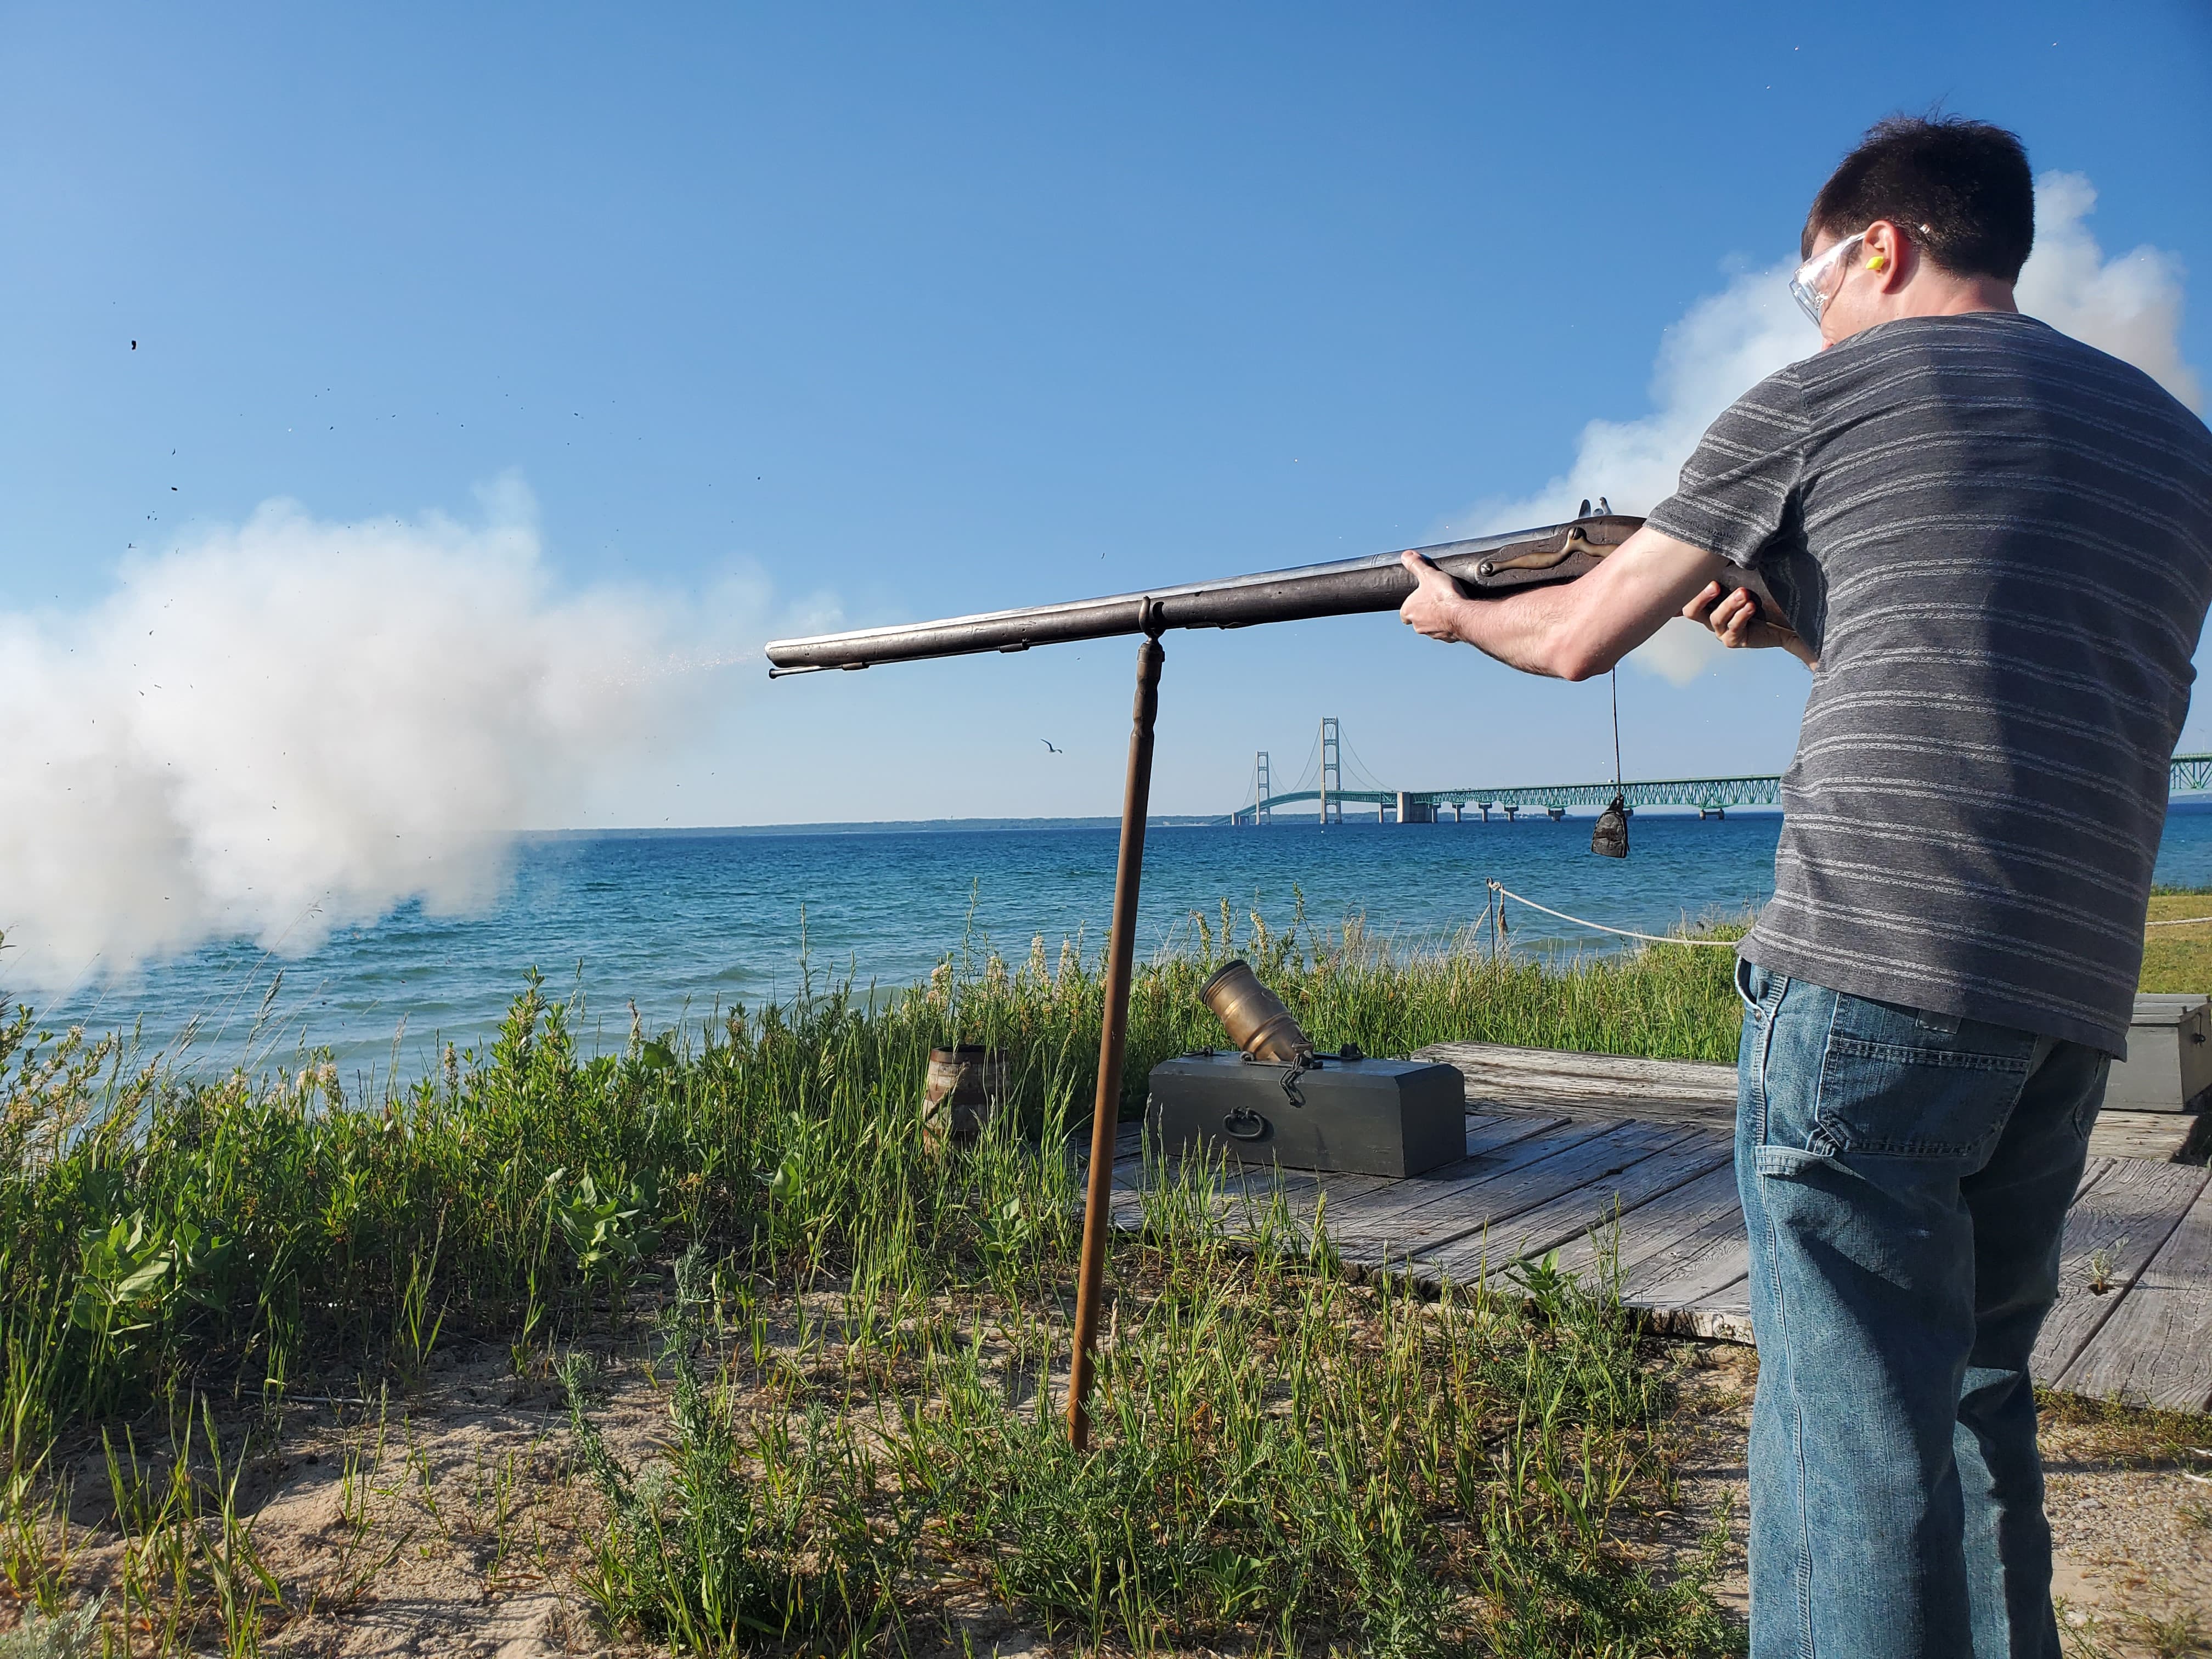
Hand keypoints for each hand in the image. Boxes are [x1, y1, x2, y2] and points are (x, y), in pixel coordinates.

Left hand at [1399, 550, 1467, 641]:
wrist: (1462, 615)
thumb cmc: (1443, 596)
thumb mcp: (1428, 574)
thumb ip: (1416, 565)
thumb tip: (1406, 555)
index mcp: (1409, 612)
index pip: (1404, 612)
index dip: (1410, 606)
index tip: (1418, 599)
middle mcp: (1418, 625)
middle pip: (1417, 619)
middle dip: (1424, 611)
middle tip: (1434, 600)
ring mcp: (1432, 633)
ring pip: (1431, 626)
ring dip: (1437, 618)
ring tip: (1446, 607)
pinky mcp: (1446, 638)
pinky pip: (1445, 631)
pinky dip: (1449, 624)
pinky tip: (1455, 615)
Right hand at [1681, 580, 1797, 649]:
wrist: (1782, 622)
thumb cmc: (1760, 599)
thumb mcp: (1745, 581)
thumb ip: (1732, 571)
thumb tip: (1728, 548)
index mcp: (1707, 603)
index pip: (1687, 597)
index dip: (1683, 590)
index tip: (1693, 574)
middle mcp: (1709, 616)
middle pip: (1691, 611)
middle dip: (1701, 597)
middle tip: (1715, 585)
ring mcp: (1720, 630)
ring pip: (1716, 618)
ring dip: (1729, 604)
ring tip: (1743, 594)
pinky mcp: (1733, 640)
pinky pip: (1733, 628)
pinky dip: (1741, 616)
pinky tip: (1750, 606)